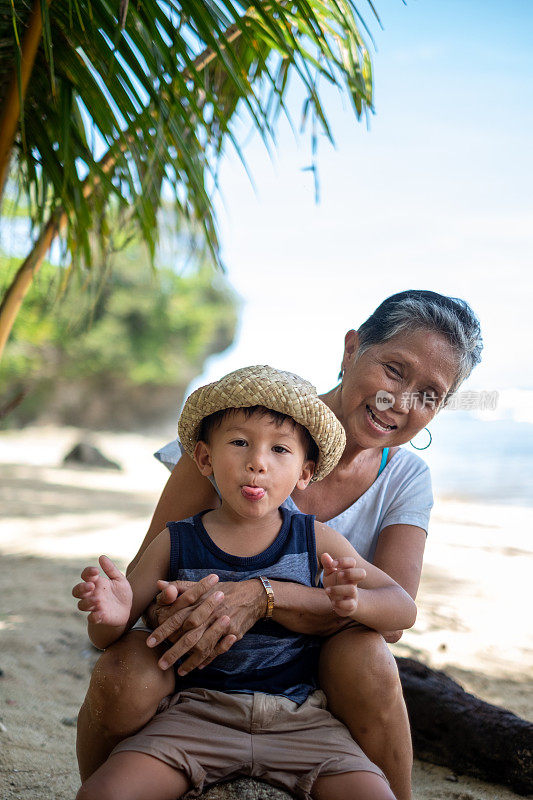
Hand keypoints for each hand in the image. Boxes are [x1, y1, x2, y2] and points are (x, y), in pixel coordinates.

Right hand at [72, 555, 131, 625]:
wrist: (128, 610)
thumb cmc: (121, 593)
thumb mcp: (119, 579)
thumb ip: (110, 569)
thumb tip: (101, 556)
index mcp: (96, 583)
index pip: (85, 576)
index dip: (87, 572)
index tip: (96, 571)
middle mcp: (92, 594)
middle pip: (77, 591)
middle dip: (81, 588)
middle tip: (91, 586)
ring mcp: (94, 606)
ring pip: (81, 605)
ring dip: (87, 602)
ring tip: (98, 599)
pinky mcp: (99, 617)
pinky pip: (92, 618)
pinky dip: (93, 617)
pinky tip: (100, 613)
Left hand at [147, 578, 264, 673]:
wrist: (252, 595)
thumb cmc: (222, 590)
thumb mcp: (201, 585)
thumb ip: (178, 587)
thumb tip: (158, 585)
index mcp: (199, 601)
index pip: (177, 618)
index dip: (162, 630)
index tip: (149, 643)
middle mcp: (210, 614)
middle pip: (189, 636)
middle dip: (174, 652)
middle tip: (161, 664)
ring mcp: (223, 624)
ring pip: (203, 647)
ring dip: (190, 661)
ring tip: (178, 671)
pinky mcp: (234, 633)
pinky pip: (219, 650)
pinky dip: (208, 659)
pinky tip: (198, 666)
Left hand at [321, 552, 366, 617]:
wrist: (343, 603)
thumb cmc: (336, 584)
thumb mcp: (330, 574)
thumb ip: (328, 565)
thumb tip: (324, 555)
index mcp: (349, 572)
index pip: (352, 562)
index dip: (343, 561)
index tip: (332, 564)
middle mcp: (353, 582)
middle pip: (362, 573)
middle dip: (350, 572)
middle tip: (338, 574)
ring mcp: (353, 594)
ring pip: (352, 590)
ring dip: (337, 589)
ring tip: (327, 590)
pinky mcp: (351, 606)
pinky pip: (350, 605)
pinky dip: (340, 603)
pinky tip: (333, 602)